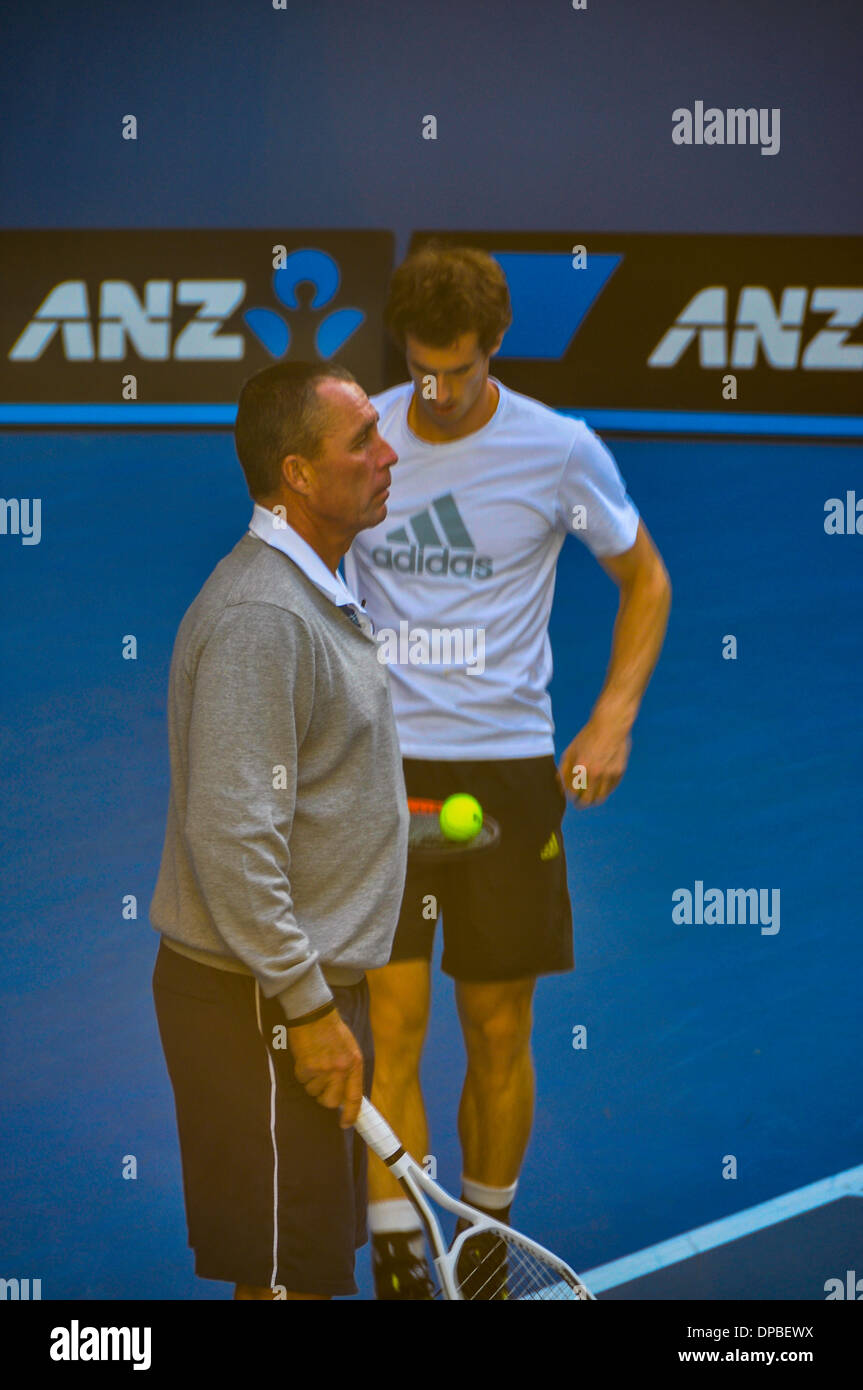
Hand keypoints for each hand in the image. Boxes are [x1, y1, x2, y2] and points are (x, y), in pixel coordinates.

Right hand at [288, 1010, 364, 1127]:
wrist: (314, 1014)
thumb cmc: (333, 1031)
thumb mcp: (350, 1049)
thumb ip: (349, 1071)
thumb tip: (345, 1095)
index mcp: (355, 1064)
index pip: (355, 1096)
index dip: (351, 1114)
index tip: (346, 1124)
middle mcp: (341, 1069)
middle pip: (331, 1101)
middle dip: (325, 1098)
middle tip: (322, 1086)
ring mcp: (324, 1069)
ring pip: (314, 1092)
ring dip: (312, 1082)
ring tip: (314, 1062)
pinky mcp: (307, 1067)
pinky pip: (302, 1081)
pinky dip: (302, 1073)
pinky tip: (306, 1058)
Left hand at [558, 715, 631, 807]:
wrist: (610, 726)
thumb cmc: (588, 737)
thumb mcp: (571, 751)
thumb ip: (564, 770)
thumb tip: (560, 787)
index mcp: (580, 767)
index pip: (572, 792)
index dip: (570, 796)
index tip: (571, 796)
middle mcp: (595, 773)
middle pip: (587, 801)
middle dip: (581, 803)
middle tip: (579, 802)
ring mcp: (609, 774)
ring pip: (600, 798)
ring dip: (593, 799)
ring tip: (590, 796)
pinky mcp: (619, 773)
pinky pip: (610, 789)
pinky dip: (604, 790)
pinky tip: (600, 785)